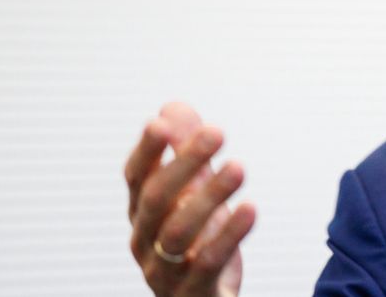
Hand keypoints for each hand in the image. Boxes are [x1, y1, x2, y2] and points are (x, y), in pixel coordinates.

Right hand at [125, 102, 256, 296]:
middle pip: (156, 198)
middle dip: (185, 162)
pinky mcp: (192, 293)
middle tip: (218, 132)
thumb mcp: (191, 193)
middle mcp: (145, 240)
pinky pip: (206, 264)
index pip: (135, 176)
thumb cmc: (196, 241)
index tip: (162, 123)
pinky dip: (228, 235)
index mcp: (142, 212)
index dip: (147, 150)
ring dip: (210, 195)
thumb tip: (173, 107)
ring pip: (178, 232)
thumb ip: (183, 150)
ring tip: (239, 167)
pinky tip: (250, 209)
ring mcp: (164, 271)